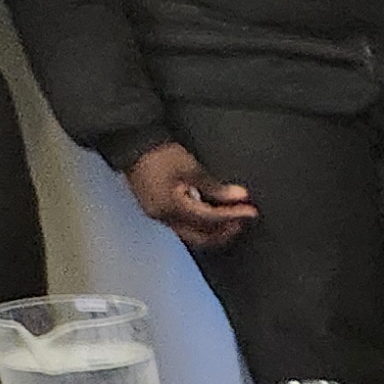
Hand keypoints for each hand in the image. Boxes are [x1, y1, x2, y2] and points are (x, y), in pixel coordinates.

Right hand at [125, 142, 255, 246]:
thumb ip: (215, 187)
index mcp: (171, 207)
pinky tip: (212, 215)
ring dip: (214, 230)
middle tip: (243, 220)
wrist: (132, 145)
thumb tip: (240, 197)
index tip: (251, 212)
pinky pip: (183, 226)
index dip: (233, 216)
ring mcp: (159, 217)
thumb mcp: (191, 168)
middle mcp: (164, 218)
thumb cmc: (160, 154)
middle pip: (201, 238)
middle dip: (225, 232)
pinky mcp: (158, 212)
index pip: (209, 219)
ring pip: (192, 235)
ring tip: (232, 219)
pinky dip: (201, 224)